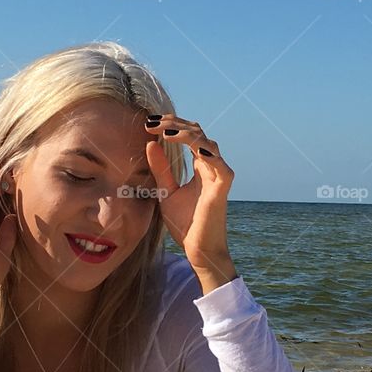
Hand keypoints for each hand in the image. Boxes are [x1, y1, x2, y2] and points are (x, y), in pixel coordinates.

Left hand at [144, 115, 235, 275]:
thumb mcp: (166, 191)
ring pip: (206, 141)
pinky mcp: (222, 187)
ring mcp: (218, 175)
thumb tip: (150, 143)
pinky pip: (218, 162)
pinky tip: (185, 145)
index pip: (189, 134)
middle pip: (197, 132)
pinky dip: (204, 150)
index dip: (171, 124)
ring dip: (185, 133)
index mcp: (200, 166)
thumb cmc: (186, 224)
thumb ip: (160, 169)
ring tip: (164, 131)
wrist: (198, 249)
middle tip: (151, 122)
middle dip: (175, 123)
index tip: (148, 124)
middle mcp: (211, 166)